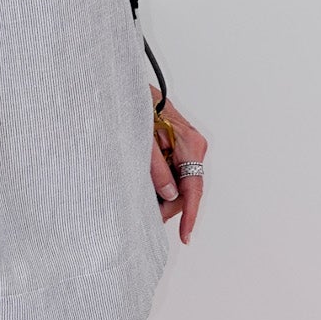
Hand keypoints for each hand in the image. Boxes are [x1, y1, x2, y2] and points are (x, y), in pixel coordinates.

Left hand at [148, 88, 205, 243]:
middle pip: (186, 189)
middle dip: (168, 205)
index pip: (194, 187)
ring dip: (161, 193)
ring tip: (138, 194)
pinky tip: (142, 181)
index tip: (185, 236)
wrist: (125, 83)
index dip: (190, 215)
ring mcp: (185, 147)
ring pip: (177, 182)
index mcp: (191, 144)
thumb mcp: (142, 139)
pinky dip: (158, 180)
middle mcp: (193, 146)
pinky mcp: (174, 146)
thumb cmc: (134, 104)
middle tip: (144, 215)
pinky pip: (171, 171)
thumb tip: (169, 196)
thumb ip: (156, 169)